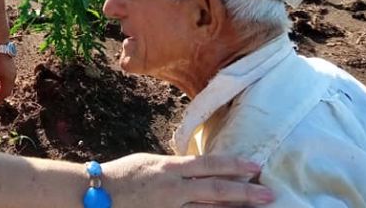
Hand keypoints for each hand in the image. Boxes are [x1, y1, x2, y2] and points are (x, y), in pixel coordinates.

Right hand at [103, 153, 273, 206]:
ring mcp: (171, 207)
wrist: (97, 194)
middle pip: (215, 189)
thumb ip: (173, 168)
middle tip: (269, 193)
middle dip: (244, 192)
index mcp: (169, 167)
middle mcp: (173, 187)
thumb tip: (194, 169)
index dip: (233, 165)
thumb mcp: (149, 162)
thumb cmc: (122, 175)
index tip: (255, 166)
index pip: (208, 164)